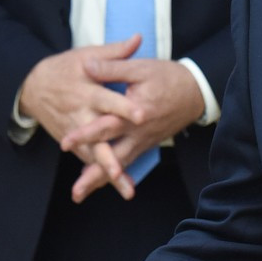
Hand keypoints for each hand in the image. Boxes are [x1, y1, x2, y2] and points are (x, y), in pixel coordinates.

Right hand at [17, 36, 148, 198]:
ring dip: (106, 170)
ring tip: (123, 186)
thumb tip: (139, 39)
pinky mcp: (72, 141)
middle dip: (108, 155)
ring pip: (91, 154)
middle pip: (96, 137)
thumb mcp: (86, 55)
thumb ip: (114, 52)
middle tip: (120, 169)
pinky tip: (116, 185)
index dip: (125, 107)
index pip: (108, 100)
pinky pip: (86, 159)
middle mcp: (80, 114)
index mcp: (87, 91)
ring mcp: (74, 131)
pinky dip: (98, 173)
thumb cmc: (64, 69)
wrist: (31, 86)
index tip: (142, 114)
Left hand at [58, 56, 204, 202]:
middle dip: (93, 173)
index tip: (65, 143)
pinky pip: (127, 162)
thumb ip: (112, 68)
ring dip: (101, 180)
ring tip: (80, 194)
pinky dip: (112, 174)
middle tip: (76, 190)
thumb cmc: (167, 77)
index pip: (106, 125)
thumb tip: (86, 66)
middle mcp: (138, 132)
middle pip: (113, 156)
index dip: (85, 134)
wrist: (196, 92)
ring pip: (120, 165)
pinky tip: (96, 181)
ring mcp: (143, 141)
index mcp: (135, 112)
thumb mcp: (140, 68)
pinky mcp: (146, 144)